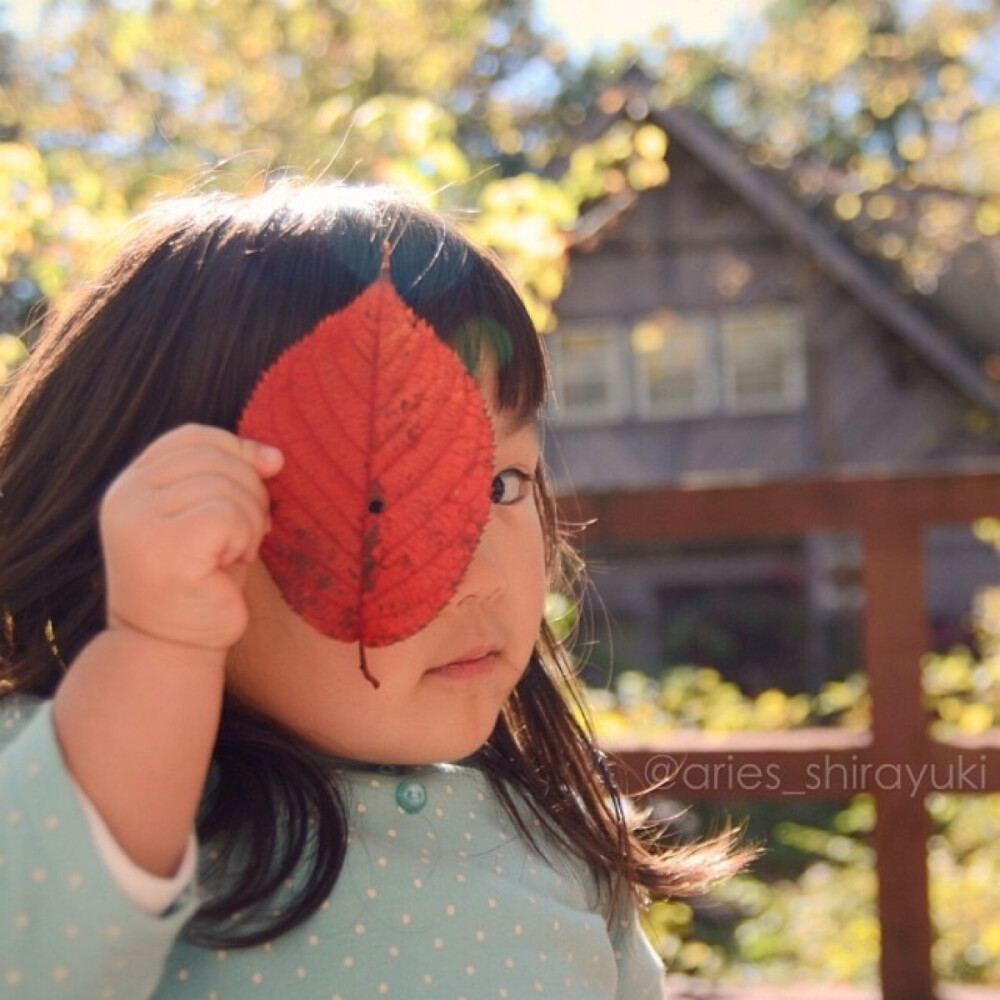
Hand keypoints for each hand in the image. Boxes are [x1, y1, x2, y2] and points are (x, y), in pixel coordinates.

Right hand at [99, 423, 282, 650]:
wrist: (171, 649)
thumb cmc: (200, 583)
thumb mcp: (213, 519)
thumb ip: (232, 480)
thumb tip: (274, 455)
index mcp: (132, 485)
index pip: (193, 436)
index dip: (238, 446)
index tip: (271, 470)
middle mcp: (126, 497)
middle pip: (214, 457)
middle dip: (251, 491)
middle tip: (249, 535)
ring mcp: (139, 521)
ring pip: (226, 486)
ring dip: (250, 522)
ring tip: (236, 553)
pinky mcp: (163, 545)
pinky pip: (228, 514)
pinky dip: (244, 538)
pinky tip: (230, 564)